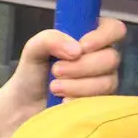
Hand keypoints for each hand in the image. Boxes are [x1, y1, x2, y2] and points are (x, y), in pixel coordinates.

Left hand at [0, 17, 125, 137]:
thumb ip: (50, 39)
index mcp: (89, 39)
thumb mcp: (33, 50)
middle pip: (112, 58)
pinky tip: (62, 102)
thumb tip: (76, 50)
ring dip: (77, 85)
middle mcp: (101, 59)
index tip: (82, 47)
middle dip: (81, 66)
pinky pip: (101, 102)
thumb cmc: (31, 75)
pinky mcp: (100, 105)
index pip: (114, 28)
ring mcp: (104, 83)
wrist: (22, 108)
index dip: (103, 36)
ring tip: (54, 87)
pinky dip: (78, 101)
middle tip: (55, 71)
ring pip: (108, 81)